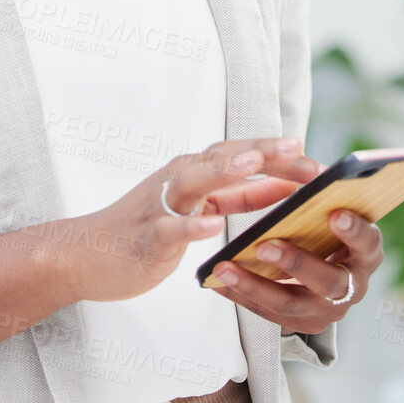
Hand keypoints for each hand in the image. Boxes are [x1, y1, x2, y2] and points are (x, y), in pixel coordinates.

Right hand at [59, 137, 320, 303]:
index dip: (279, 157)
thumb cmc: (146, 230)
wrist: (86, 254)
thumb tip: (284, 185)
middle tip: (298, 148)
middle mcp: (178, 180)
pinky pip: (168, 227)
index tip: (317, 162)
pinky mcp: (145, 235)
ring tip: (254, 164)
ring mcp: (160, 205)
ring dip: (223, 169)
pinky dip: (190, 223)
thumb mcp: (200, 207)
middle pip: (222, 157)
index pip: (241, 156)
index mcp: (194, 173)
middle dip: (261, 152)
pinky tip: (210, 224)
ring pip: (193, 180)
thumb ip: (239, 196)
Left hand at [205, 208, 382, 335]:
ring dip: (255, 284)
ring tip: (225, 267)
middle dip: (296, 262)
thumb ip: (324, 199)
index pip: (369, 244)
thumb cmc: (330, 235)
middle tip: (266, 245)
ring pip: (289, 303)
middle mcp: (350, 287)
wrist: (328, 281)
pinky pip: (265, 312)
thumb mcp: (337, 217)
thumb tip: (299, 158)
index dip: (355, 231)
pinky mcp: (298, 322)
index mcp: (365, 254)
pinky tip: (217, 279)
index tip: (335, 213)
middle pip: (328, 281)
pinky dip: (240, 294)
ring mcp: (324, 310)